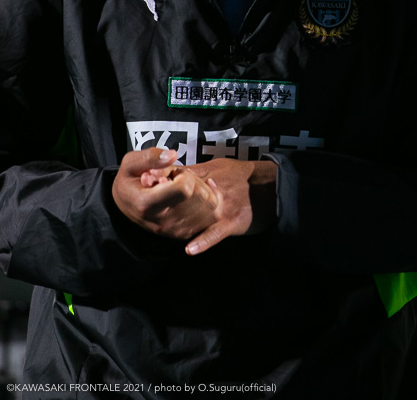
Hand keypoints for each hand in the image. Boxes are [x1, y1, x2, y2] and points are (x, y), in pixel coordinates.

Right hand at [112, 148, 218, 242]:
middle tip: (179, 178)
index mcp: (147, 204)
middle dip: (194, 180)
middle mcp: (163, 222)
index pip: (184, 188)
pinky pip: (212, 216)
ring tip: (185, 186)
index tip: (173, 172)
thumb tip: (173, 155)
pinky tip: (197, 192)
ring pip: (210, 205)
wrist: (127, 205)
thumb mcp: (130, 163)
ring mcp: (175, 230)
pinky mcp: (185, 234)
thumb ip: (151, 156)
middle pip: (200, 195)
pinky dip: (210, 200)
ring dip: (203, 189)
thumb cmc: (129, 182)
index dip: (184, 174)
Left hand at [145, 158, 277, 255]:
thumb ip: (196, 171)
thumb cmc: (243, 176)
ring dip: (177, 219)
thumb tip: (170, 171)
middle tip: (146, 198)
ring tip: (157, 222)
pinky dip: (203, 241)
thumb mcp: (219, 166)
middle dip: (165, 197)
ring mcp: (222, 209)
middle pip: (185, 196)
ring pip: (196, 216)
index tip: (146, 179)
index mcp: (210, 176)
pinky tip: (189, 249)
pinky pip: (216, 233)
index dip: (163, 178)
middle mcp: (213, 192)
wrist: (271, 187)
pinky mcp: (232, 224)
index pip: (182, 176)